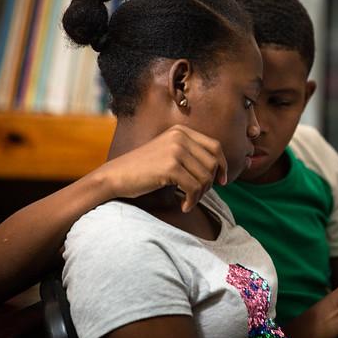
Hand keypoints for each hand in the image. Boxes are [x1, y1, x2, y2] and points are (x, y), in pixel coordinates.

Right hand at [99, 124, 227, 211]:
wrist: (115, 176)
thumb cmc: (143, 170)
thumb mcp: (168, 153)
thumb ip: (191, 156)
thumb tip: (220, 172)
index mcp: (181, 131)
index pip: (215, 146)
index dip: (222, 165)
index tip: (222, 181)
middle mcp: (180, 137)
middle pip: (213, 163)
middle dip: (210, 183)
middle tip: (197, 195)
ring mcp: (175, 150)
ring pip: (206, 177)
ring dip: (200, 194)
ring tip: (188, 201)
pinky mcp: (170, 167)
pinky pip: (194, 188)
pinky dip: (192, 201)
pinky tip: (183, 206)